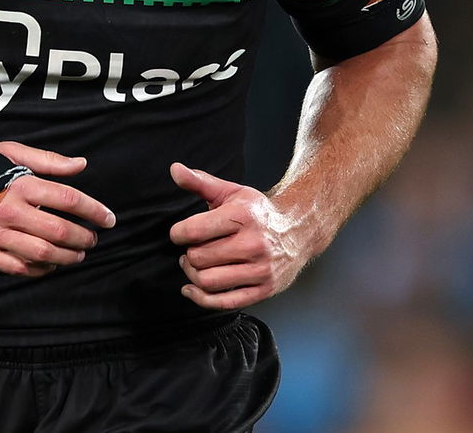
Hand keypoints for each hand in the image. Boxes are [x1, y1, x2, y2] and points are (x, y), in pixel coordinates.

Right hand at [0, 141, 116, 277]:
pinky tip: (50, 264)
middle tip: (93, 239)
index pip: (67, 198)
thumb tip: (81, 164)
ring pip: (42, 254)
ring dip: (67, 258)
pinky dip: (39, 270)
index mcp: (20, 184)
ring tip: (78, 255)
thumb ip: (48, 160)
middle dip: (84, 238)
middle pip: (59, 231)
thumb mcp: (11, 153)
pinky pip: (18, 268)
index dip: (93, 210)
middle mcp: (9, 211)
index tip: (109, 218)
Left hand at [168, 162, 304, 308]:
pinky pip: (225, 303)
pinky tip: (192, 289)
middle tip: (192, 248)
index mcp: (243, 217)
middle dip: (188, 253)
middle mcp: (253, 244)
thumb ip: (200, 182)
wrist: (298, 230)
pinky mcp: (264, 289)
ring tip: (195, 264)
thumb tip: (174, 169)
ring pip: (208, 282)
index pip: (194, 231)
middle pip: (199, 258)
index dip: (177, 233)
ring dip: (192, 275)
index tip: (179, 233)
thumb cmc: (258, 212)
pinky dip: (202, 299)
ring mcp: (261, 269)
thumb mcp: (231, 191)